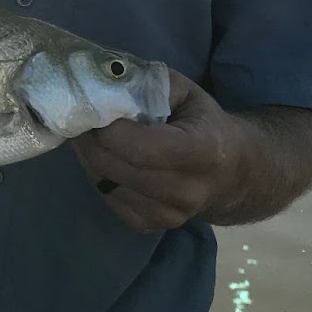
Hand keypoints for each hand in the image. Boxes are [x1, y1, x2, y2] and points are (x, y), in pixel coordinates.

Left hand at [72, 70, 249, 233]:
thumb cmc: (203, 123)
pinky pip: (108, 199)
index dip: (108, 129)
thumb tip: (104, 86)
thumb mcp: (184, 91)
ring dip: (89, 158)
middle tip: (79, 119)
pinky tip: (104, 157)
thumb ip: (148, 84)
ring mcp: (169, 215)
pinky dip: (98, 176)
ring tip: (89, 135)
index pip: (140, 147)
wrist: (231, 172)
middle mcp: (187, 191)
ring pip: (105, 184)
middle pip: (116, 168)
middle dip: (90, 141)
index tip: (94, 108)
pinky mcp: (151, 226)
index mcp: (203, 152)